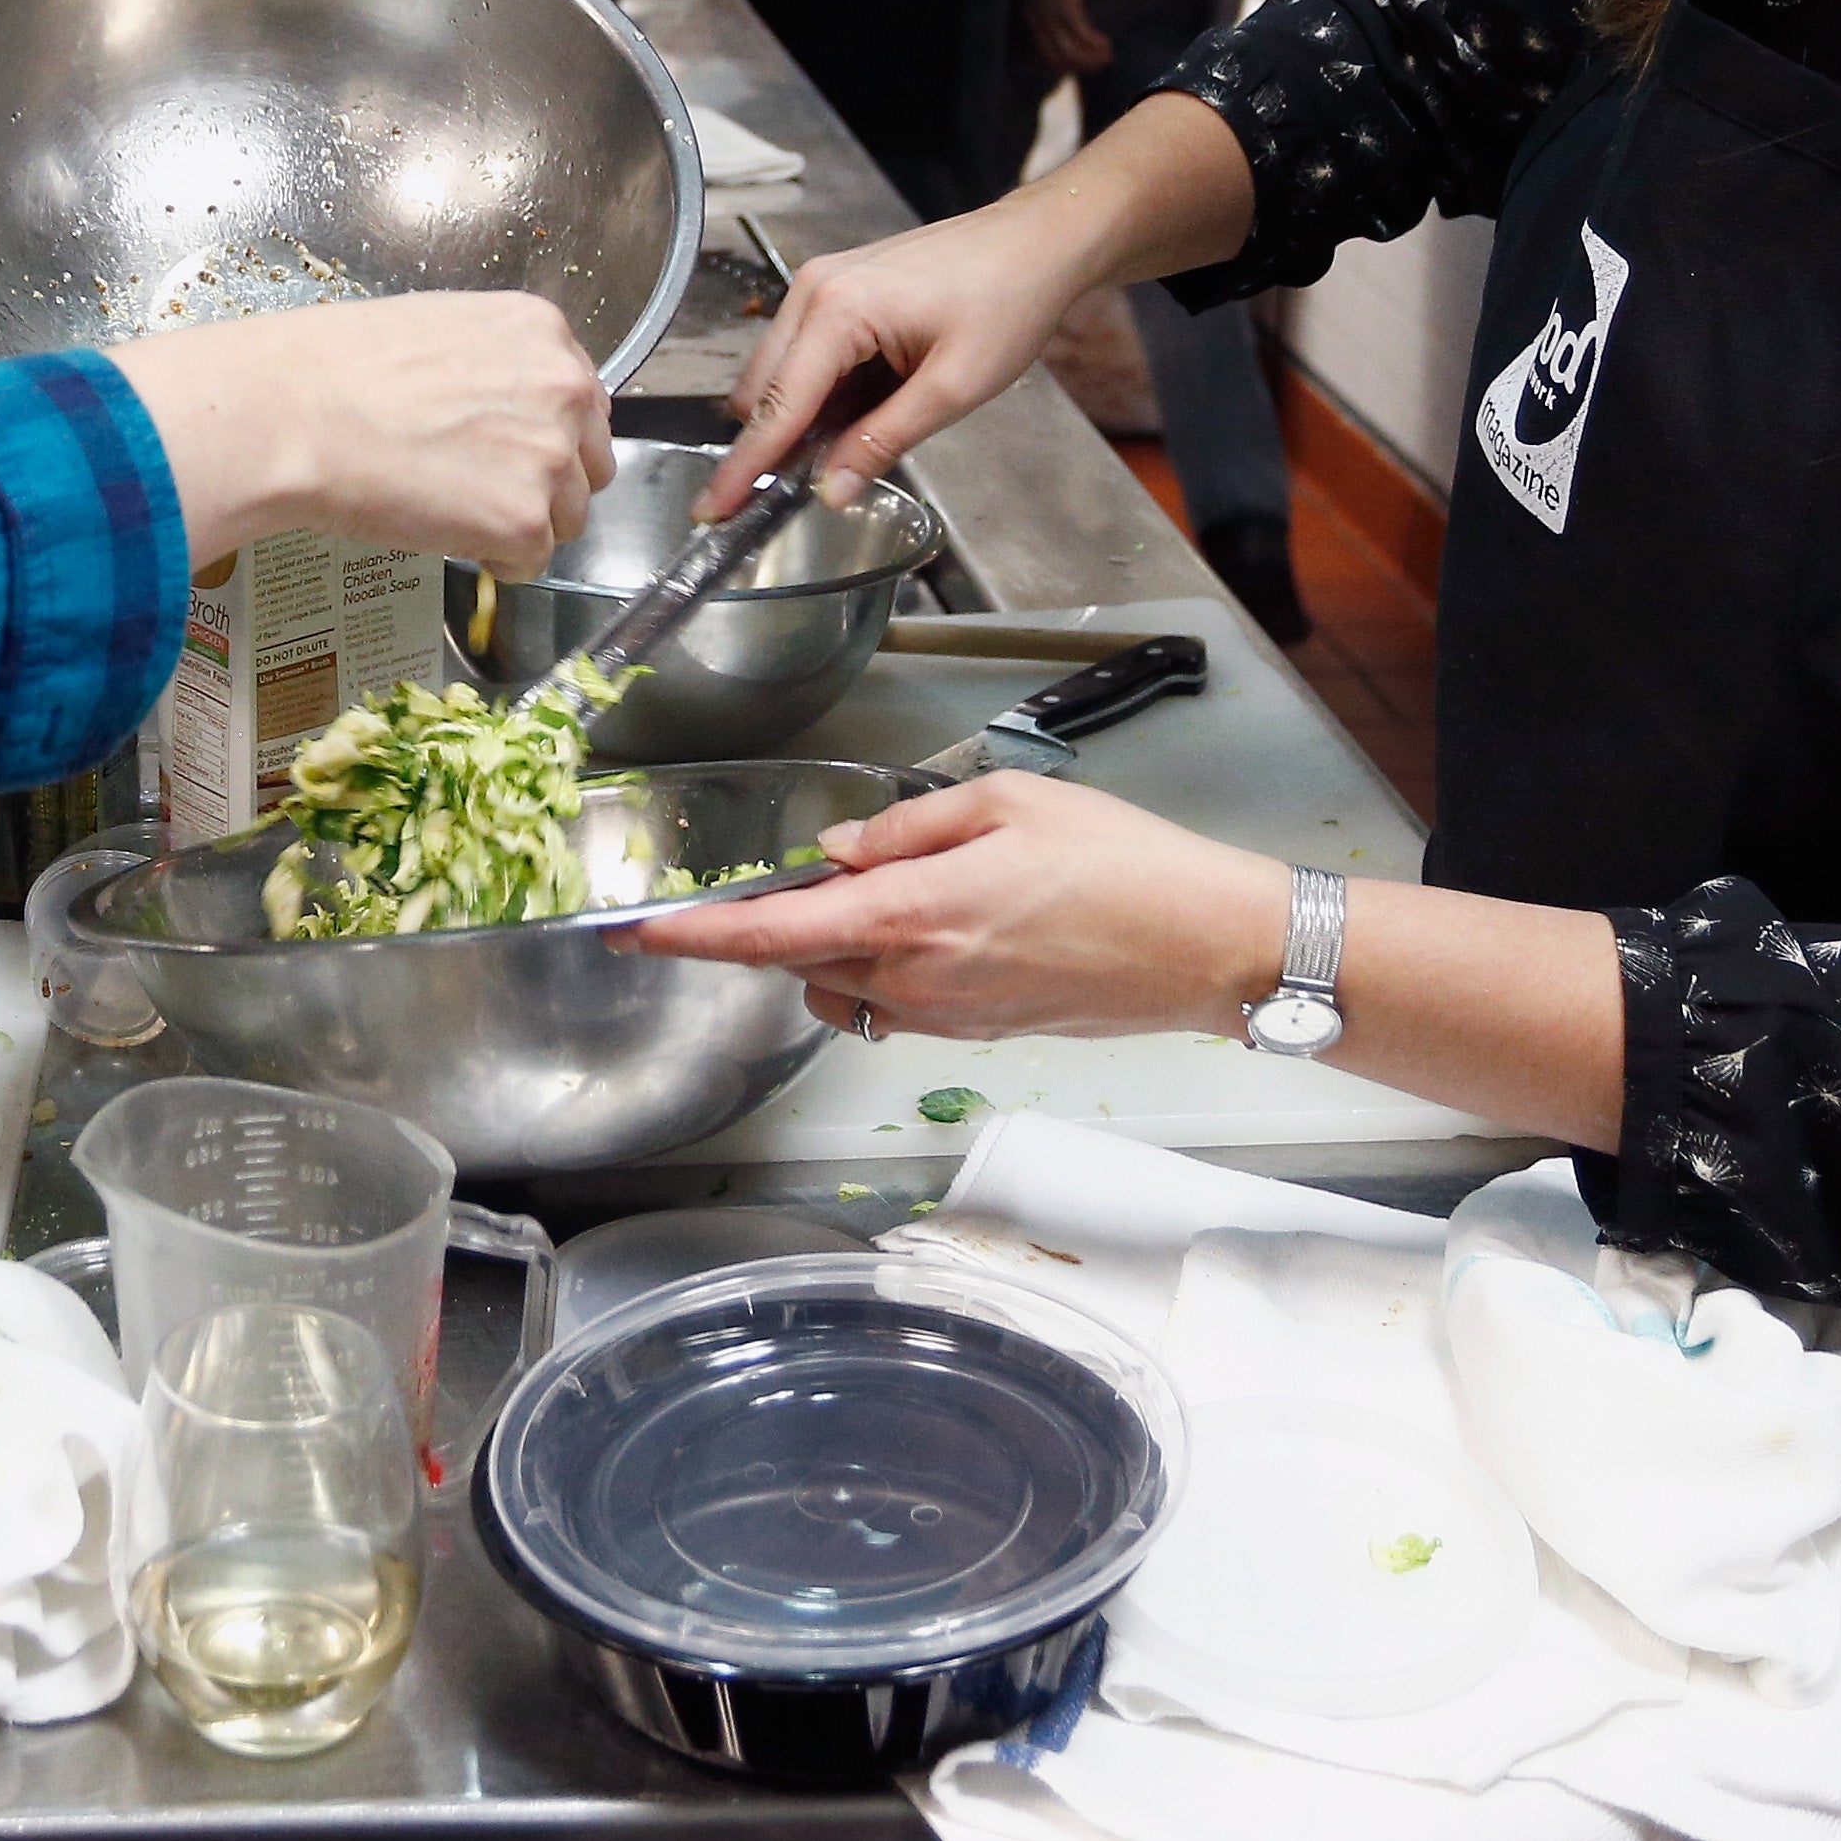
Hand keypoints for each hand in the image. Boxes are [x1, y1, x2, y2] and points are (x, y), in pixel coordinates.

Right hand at [110, 294, 614, 572]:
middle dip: (544, 482)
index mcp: (543, 331)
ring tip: (448, 508)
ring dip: (518, 522)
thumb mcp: (436, 330)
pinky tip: (442, 532)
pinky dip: (494, 561)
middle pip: (589, 461)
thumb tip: (500, 410)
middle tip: (477, 486)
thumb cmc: (335, 369)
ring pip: (566, 516)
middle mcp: (564, 387)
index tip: (505, 450)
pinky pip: (531, 561)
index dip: (542, 434)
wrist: (293, 414)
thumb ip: (494, 366)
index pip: (582, 400)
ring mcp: (551, 456)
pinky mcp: (525, 520)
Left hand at [624, 770, 1283, 1041]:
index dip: (694, 935)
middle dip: (778, 928)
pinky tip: (936, 924)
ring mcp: (947, 1018)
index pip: (771, 936)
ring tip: (890, 894)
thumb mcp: (1008, 805)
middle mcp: (917, 981)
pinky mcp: (977, 1034)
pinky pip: (895, 1007)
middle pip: (799, 965)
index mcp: (914, 915)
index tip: (635, 931)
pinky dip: (884, 970)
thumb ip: (906, 829)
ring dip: (835, 950)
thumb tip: (838, 853)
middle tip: (799, 877)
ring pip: (843, 991)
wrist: (1205, 948)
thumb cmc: (1126, 868)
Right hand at [705, 188, 1112, 513]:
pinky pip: (803, 353)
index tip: (713, 509)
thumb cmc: (1008, 299)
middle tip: (786, 497)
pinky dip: (818, 392)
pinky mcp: (836, 287)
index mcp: (837, 310)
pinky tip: (861, 407)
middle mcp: (814, 290)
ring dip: (798, 418)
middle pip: (760, 390)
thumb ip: (883, 441)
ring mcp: (821, 284)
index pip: (776, 407)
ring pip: (777, 373)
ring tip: (854, 443)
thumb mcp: (953, 388)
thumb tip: (831, 491)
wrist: (1037, 242)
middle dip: (768, 445)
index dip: (745, 467)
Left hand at [1017, 0, 1112, 79]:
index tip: (1069, 71)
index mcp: (1020, 22)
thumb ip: (1037, 18)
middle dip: (1077, 67)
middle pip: (1053, 59)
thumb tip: (1051, 37)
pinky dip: (1095, 44)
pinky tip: (1106, 44)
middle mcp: (1032, 24)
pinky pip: (1082, 35)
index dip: (1051, 68)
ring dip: (1090, 60)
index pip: (1031, 58)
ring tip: (1106, 57)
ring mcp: (1047, 18)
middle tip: (1095, 68)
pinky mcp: (1065, 10)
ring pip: (1069, 52)